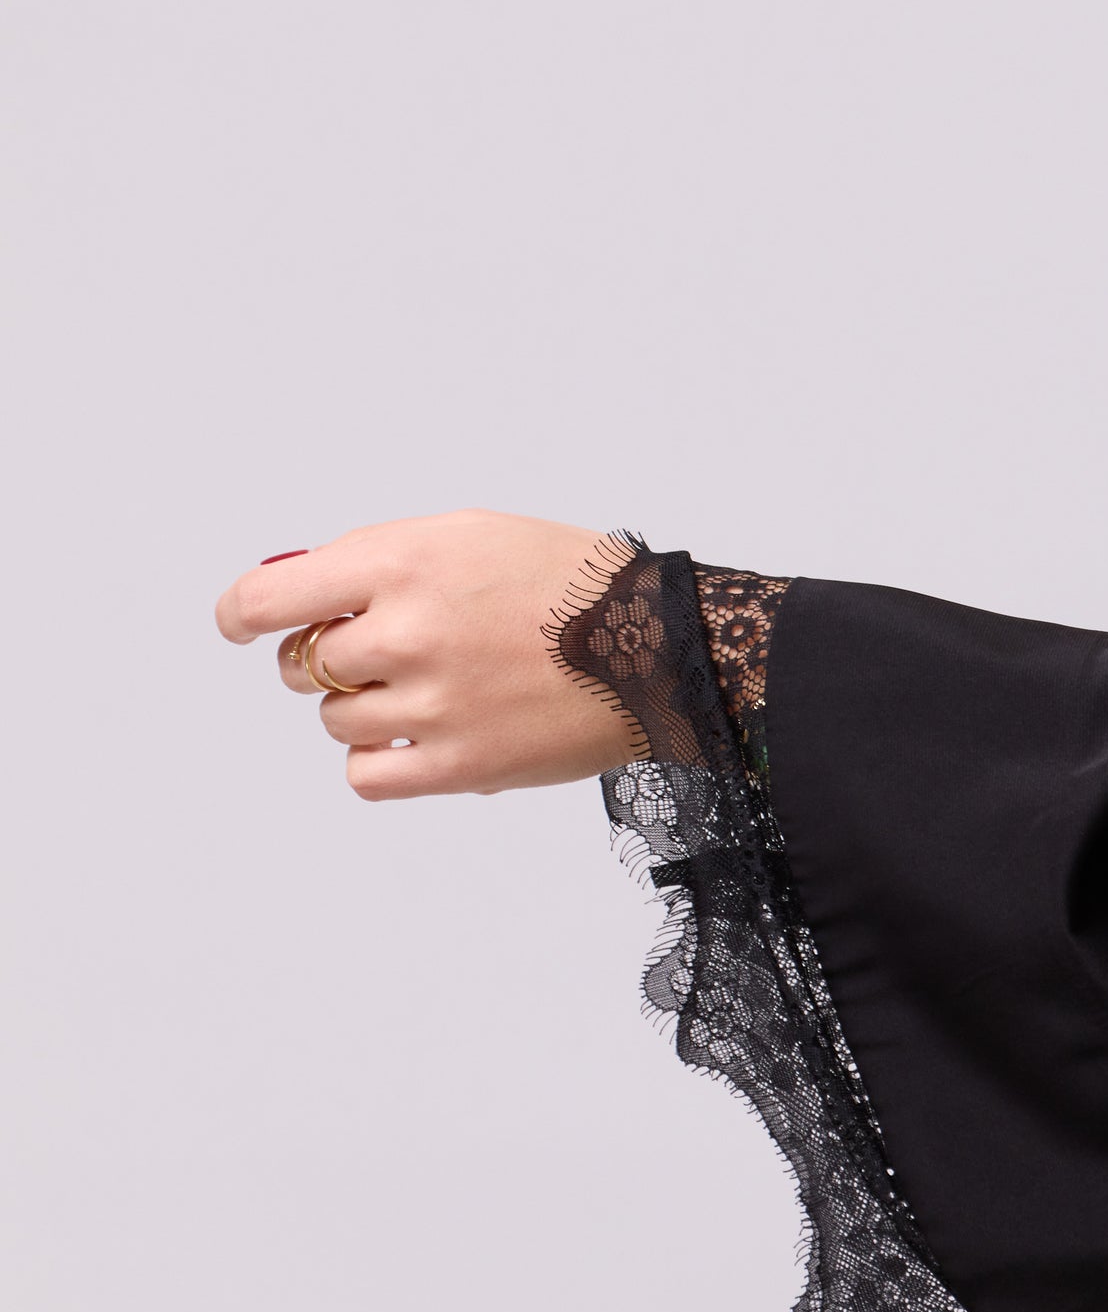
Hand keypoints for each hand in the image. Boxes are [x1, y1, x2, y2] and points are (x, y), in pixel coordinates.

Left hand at [214, 510, 646, 799]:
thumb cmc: (569, 582)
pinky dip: (379, 761)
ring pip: (333, 722)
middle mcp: (408, 633)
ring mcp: (432, 706)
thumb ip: (378, 559)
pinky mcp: (459, 768)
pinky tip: (422, 737)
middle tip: (382, 652)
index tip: (240, 625)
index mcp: (404, 562)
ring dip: (362, 709)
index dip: (241, 614)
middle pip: (302, 664)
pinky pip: (366, 777)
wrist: (662, 647)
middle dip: (326, 658)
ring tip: (430, 691)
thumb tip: (296, 595)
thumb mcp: (469, 534)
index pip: (270, 598)